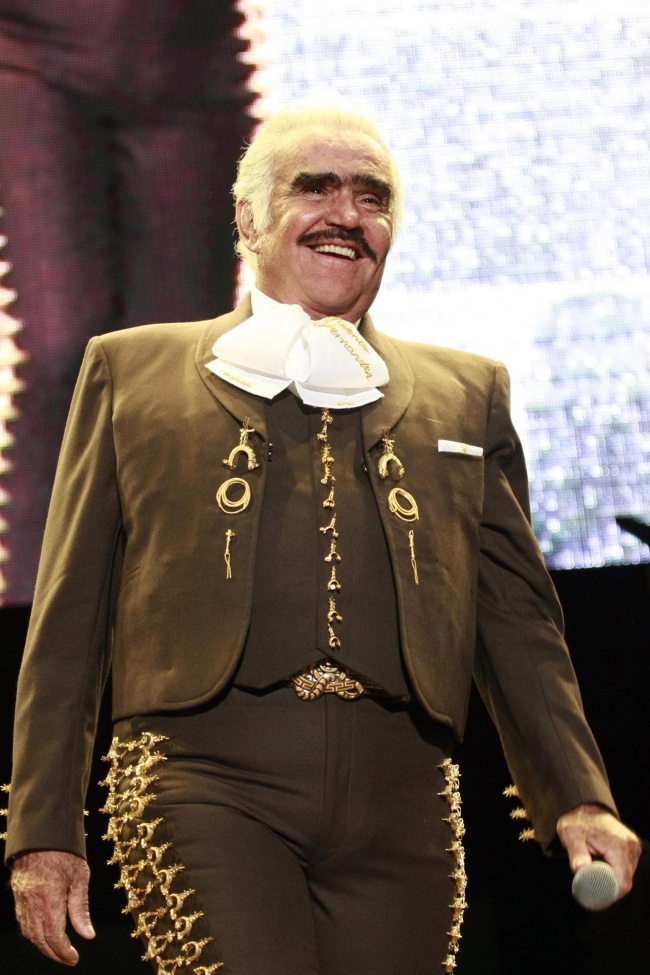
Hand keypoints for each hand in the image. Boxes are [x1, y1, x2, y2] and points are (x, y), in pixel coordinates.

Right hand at [11, 850, 94, 965]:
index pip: (54, 937)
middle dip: (53, 952)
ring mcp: (21, 900)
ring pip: (29, 932)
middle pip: (39, 939)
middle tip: (67, 958)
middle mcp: (31, 905)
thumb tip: (87, 935)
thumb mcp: (80, 878)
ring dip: (42, 944)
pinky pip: (23, 920)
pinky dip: (32, 931)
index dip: (63, 952)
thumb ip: (80, 909)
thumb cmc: (65, 853)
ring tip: (57, 948)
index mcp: (48, 902)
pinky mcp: (18, 893)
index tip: (74, 958)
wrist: (42, 833)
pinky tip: (42, 931)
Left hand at [557, 803, 640, 898]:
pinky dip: (616, 869)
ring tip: (597, 869)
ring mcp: (633, 845)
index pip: (623, 881)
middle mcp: (630, 845)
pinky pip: (627, 866)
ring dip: (613, 876)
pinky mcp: (633, 846)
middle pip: (625, 879)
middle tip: (592, 884)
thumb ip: (576, 853)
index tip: (598, 895)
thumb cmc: (578, 821)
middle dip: (610, 885)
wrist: (586, 806)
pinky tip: (605, 864)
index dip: (612, 893)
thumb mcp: (571, 836)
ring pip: (627, 873)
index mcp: (618, 845)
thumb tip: (580, 869)